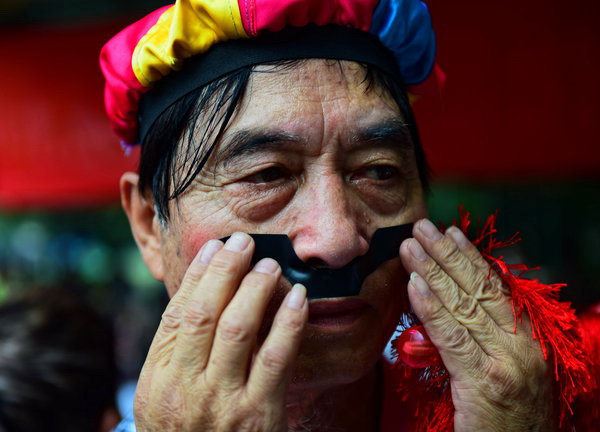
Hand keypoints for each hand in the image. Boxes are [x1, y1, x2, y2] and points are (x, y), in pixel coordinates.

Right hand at [134, 233, 307, 430]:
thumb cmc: (187, 431)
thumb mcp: (165, 395)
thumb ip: (178, 349)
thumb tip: (202, 290)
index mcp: (159, 379)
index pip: (179, 313)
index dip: (199, 275)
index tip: (215, 246)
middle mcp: (186, 389)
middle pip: (206, 313)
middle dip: (226, 271)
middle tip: (243, 243)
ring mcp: (223, 402)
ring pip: (239, 329)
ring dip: (256, 289)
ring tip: (269, 263)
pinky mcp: (259, 414)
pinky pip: (276, 358)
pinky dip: (288, 322)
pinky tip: (296, 297)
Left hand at [400, 219, 553, 431]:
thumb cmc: (505, 420)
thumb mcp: (499, 370)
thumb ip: (479, 339)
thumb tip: (444, 304)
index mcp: (527, 340)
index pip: (495, 288)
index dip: (471, 258)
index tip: (451, 233)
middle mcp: (522, 345)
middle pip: (479, 288)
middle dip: (447, 254)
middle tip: (422, 227)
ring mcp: (506, 362)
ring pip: (463, 305)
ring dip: (432, 270)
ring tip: (410, 246)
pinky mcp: (485, 382)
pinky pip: (451, 336)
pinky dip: (431, 307)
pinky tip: (414, 285)